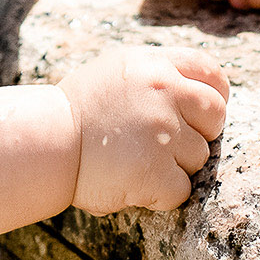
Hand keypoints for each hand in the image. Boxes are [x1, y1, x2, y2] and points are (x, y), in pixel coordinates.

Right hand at [59, 46, 229, 214]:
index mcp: (155, 65)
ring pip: (199, 156)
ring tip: (137, 162)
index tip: (201, 113)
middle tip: (166, 144)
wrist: (44, 143)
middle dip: (199, 133)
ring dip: (174, 166)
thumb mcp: (117, 71)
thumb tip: (196, 91)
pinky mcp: (155, 170)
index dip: (214, 94)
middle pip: (215, 116)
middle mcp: (164, 92)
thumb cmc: (77, 111)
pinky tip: (134, 183)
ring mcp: (162, 132)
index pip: (211, 73)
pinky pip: (181, 189)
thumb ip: (157, 74)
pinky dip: (161, 194)